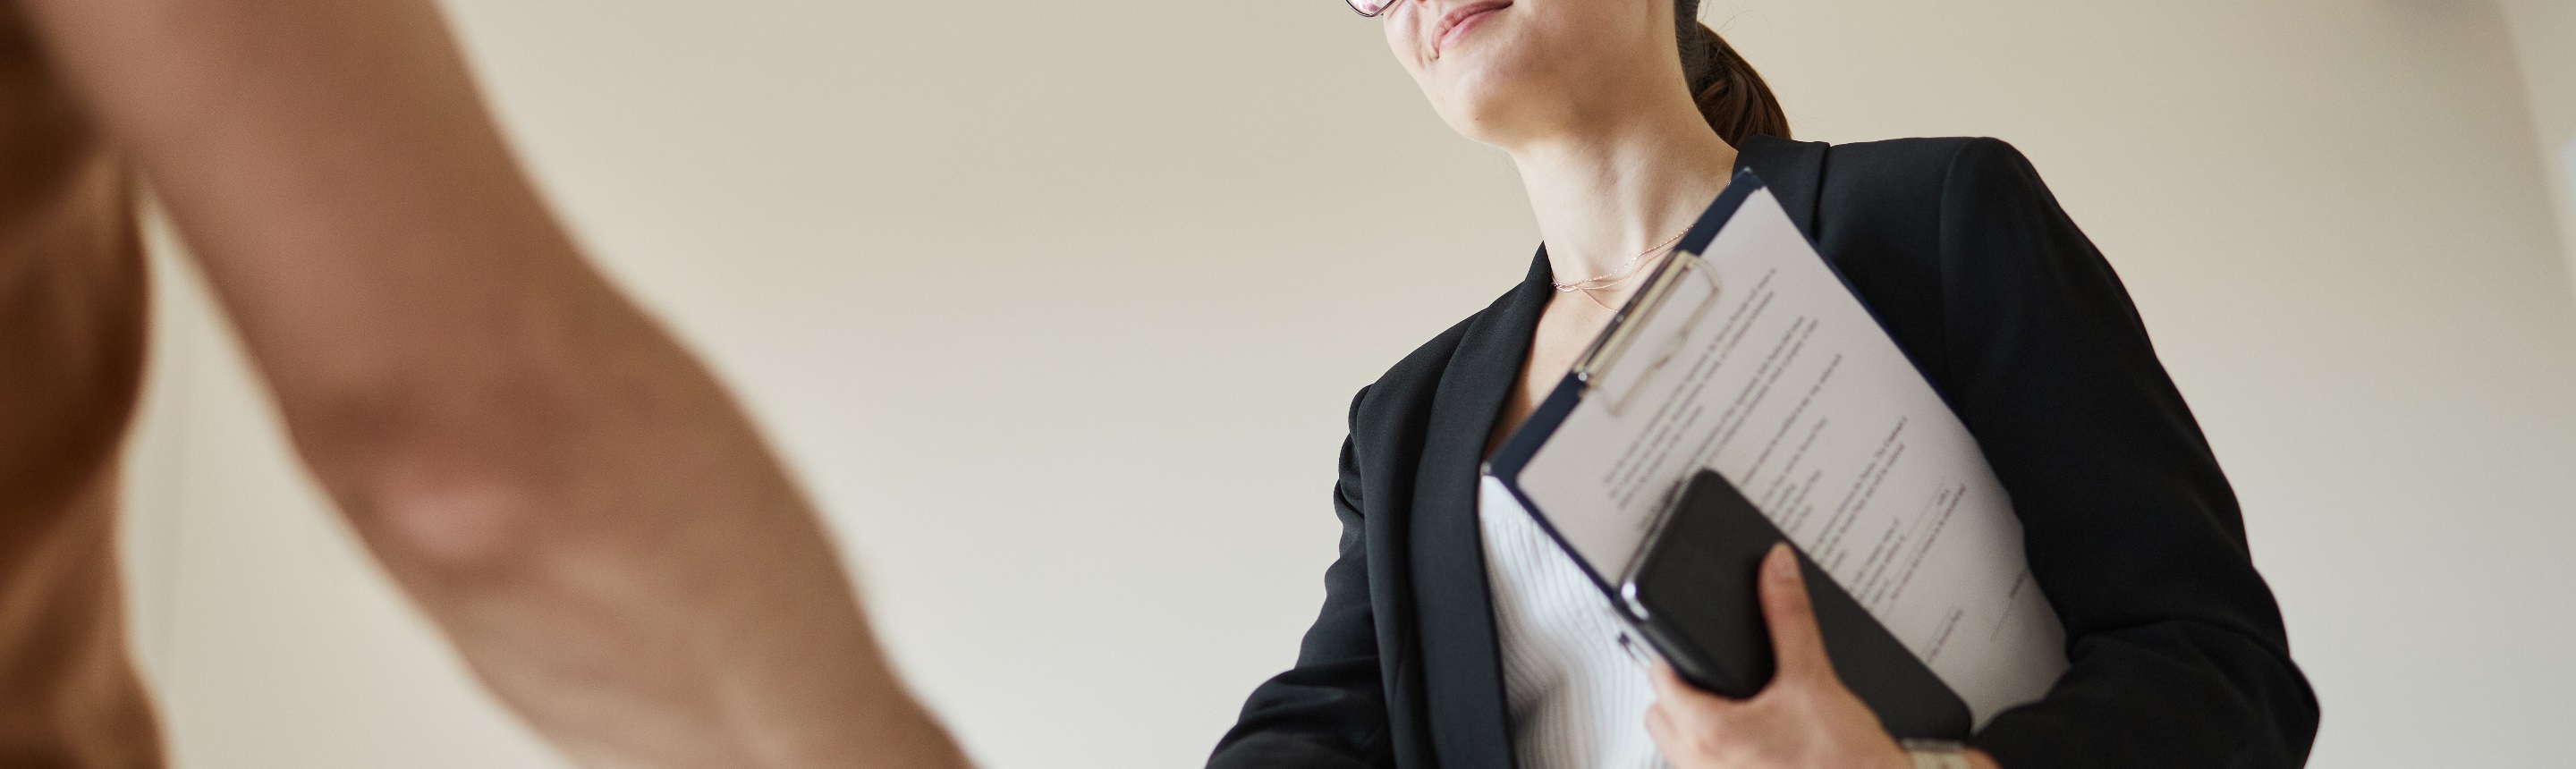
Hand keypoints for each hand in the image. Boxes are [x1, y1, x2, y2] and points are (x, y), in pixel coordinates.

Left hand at [1642, 543, 1913, 768]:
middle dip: (1677, 694)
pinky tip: (1749, 742)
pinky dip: (1714, 753)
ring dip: (1692, 726)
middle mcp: (1703, 766)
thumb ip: (1788, 616)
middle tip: (1709, 675)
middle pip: (1658, 717)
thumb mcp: (1813, 677)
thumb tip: (1777, 570)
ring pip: (1677, 749)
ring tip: (1731, 708)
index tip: (1685, 644)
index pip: (1659, 680)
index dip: (1670, 653)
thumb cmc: (1847, 761)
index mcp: (1711, 733)